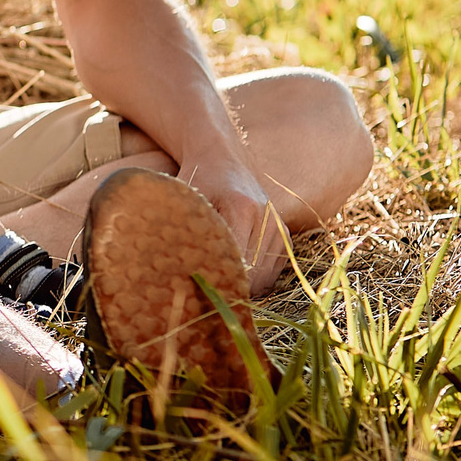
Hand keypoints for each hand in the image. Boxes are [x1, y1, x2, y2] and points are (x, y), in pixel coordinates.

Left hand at [177, 146, 288, 291]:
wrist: (222, 160)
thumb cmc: (196, 182)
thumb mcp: (184, 202)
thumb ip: (183, 233)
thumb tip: (175, 276)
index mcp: (240, 208)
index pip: (236, 263)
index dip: (218, 284)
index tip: (199, 295)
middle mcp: (266, 218)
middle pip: (254, 276)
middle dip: (231, 291)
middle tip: (207, 300)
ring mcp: (279, 227)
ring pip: (266, 279)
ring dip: (245, 289)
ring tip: (220, 290)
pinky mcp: (285, 234)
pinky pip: (273, 272)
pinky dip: (256, 281)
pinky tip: (235, 278)